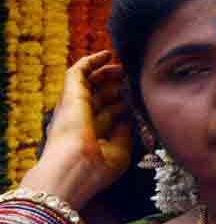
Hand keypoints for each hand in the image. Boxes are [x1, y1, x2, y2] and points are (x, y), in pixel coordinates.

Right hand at [21, 52, 132, 209]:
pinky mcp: (70, 95)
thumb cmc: (96, 168)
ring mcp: (73, 107)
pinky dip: (91, 61)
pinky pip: (77, 72)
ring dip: (107, 73)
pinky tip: (106, 54)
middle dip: (116, 87)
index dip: (122, 105)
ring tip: (123, 68)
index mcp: (89, 135)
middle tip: (132, 80)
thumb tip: (131, 116)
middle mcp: (79, 120)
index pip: (107, 113)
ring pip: (89, 82)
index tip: (138, 100)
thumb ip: (126, 133)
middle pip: (99, 96)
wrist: (74, 168)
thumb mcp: (119, 152)